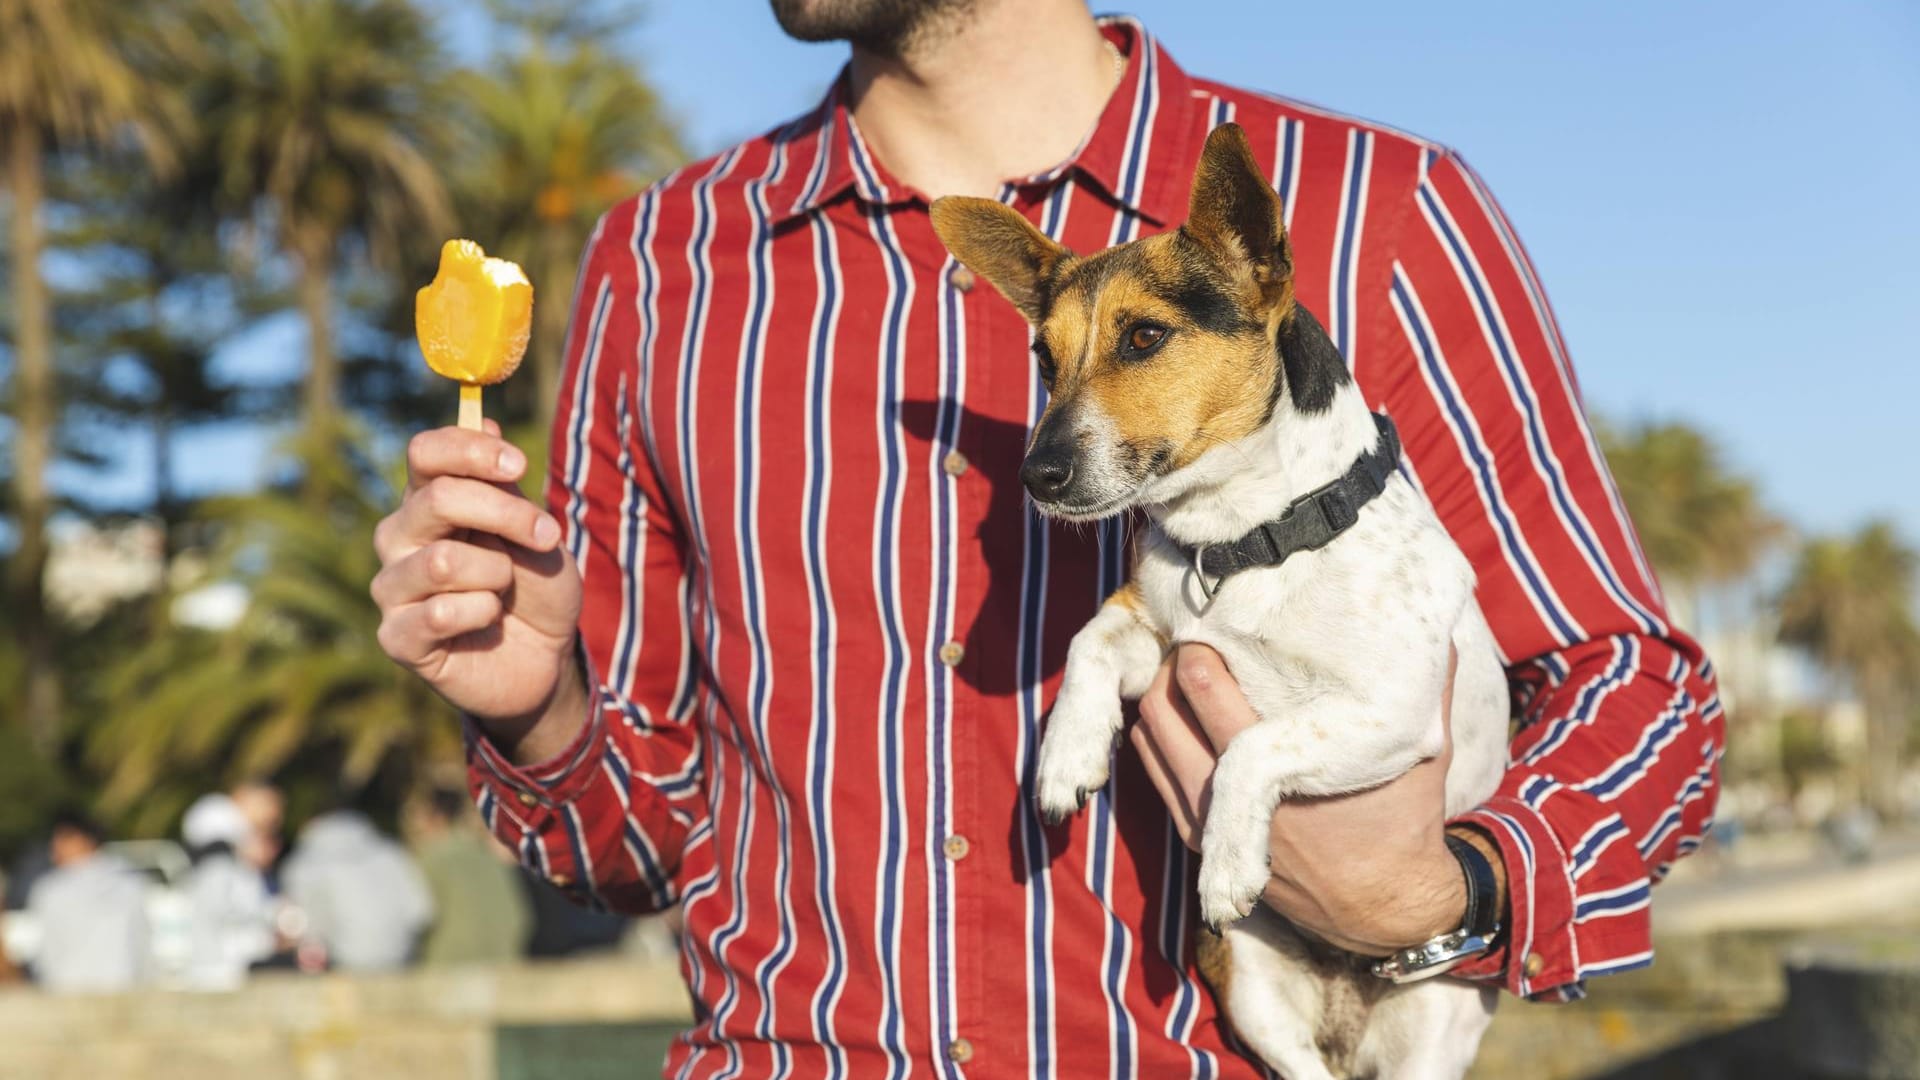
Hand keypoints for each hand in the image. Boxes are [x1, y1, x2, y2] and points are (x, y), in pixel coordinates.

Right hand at [371, 422, 584, 754]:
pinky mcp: (396, 638)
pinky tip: (487, 623)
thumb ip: (507, 488)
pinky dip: (480, 615)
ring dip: (495, 574)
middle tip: (546, 536)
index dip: (469, 450)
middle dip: (504, 514)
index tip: (519, 465)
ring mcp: (392, 588)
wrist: (546, 661)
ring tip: (506, 591)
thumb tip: (483, 418)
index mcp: (429, 501)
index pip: (424, 454)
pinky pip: (435, 614)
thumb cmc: (537, 591)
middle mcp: (400, 538)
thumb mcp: (538, 535)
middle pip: (434, 500)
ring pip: (440, 562)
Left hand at [1132, 644, 1479, 955]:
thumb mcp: (1420, 753)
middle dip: (1171, 666)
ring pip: (1150, 740)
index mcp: (1277, 763)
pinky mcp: (1202, 840)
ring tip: (1187, 675)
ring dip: (1162, 700)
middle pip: (1161, 708)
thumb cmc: (1402, 823)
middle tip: (1194, 641)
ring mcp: (1207, 822)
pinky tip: (1187, 718)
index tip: (1218, 621)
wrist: (1384, 908)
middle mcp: (1228, 794)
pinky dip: (1161, 739)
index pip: (1203, 686)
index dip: (1201, 644)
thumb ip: (1426, 687)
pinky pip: (1156, 775)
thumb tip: (1435, 627)